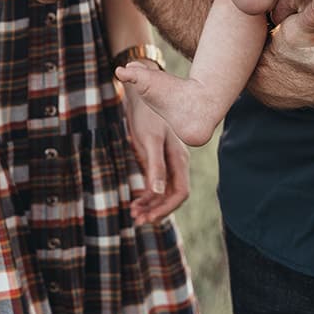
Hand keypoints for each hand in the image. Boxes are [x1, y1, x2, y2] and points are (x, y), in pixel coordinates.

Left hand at [123, 89, 191, 223]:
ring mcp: (167, 161)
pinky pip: (156, 182)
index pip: (180, 193)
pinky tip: (135, 199)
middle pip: (172, 195)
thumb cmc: (146, 116)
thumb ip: (155, 167)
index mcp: (179, 159)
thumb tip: (158, 192)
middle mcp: (176, 162)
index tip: (148, 217)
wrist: (139, 94)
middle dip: (157, 210)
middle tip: (136, 219)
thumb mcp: (149, 141)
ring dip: (150, 204)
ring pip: (163, 191)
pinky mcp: (156, 158)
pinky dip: (147, 194)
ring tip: (133, 212)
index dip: (166, 208)